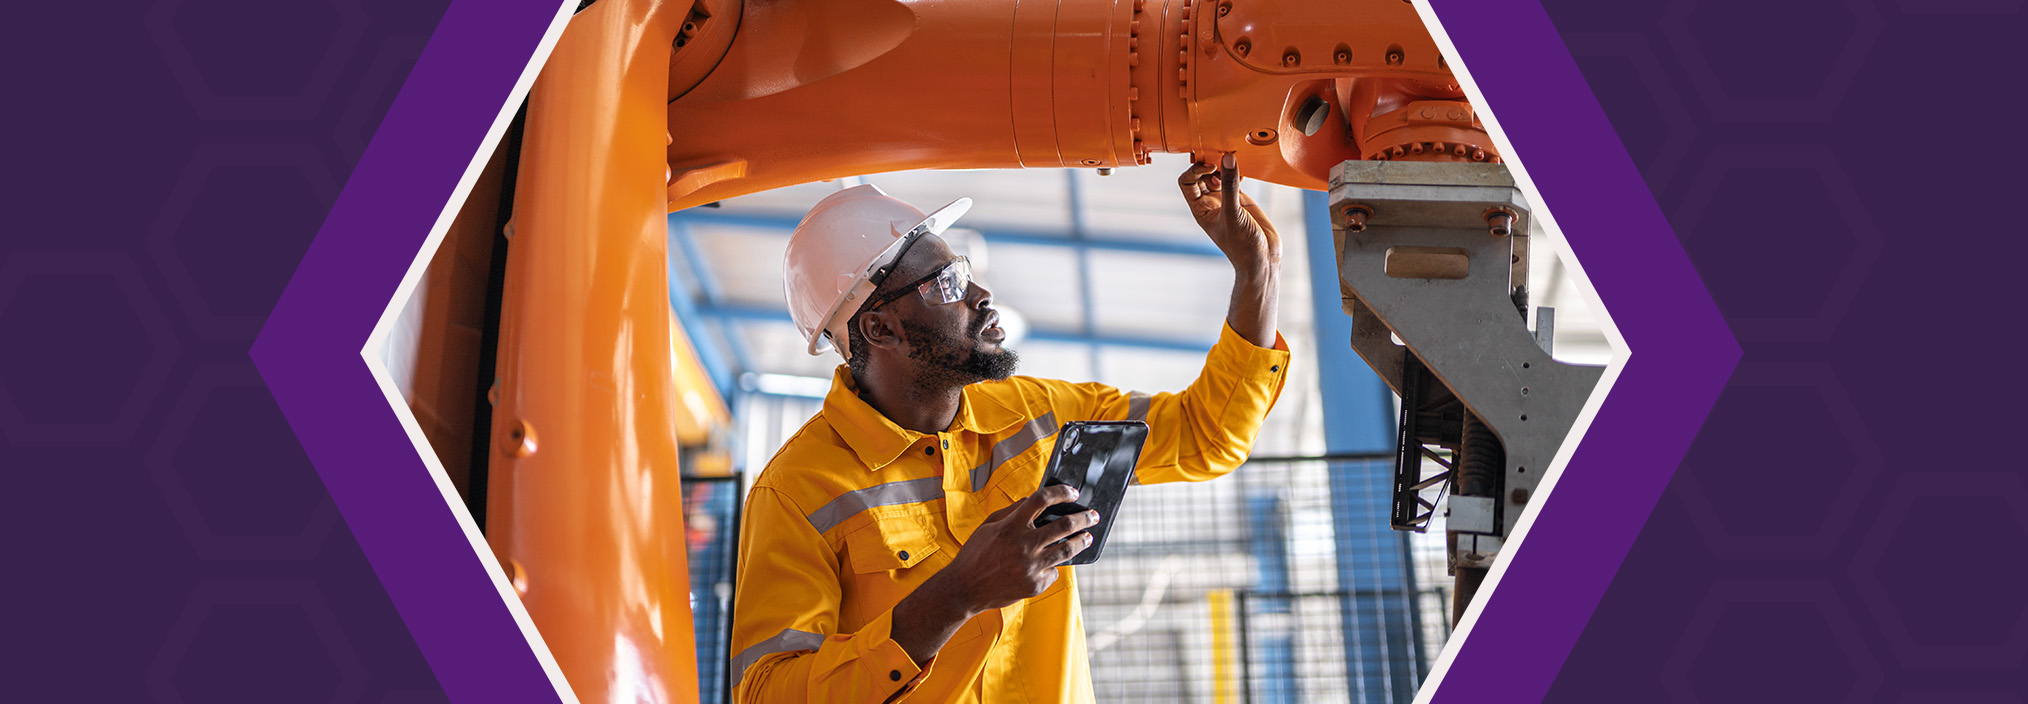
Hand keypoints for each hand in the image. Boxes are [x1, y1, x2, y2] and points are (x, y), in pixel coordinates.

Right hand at [935, 483, 1099, 613]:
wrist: (964, 589)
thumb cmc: (974, 555)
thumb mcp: (988, 527)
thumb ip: (1011, 512)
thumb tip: (1032, 500)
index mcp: (1011, 526)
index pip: (1042, 500)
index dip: (1061, 492)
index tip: (1073, 493)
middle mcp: (1024, 545)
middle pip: (1064, 525)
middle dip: (1084, 518)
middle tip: (1093, 516)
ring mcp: (1031, 567)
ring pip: (1067, 550)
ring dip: (1081, 541)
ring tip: (1086, 537)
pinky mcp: (1035, 585)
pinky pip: (1053, 571)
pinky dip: (1052, 566)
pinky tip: (1050, 565)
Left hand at [1179, 153, 1282, 274]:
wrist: (1262, 259)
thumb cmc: (1242, 246)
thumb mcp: (1234, 214)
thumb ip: (1230, 186)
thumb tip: (1227, 159)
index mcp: (1200, 209)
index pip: (1187, 182)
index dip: (1195, 170)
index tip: (1211, 166)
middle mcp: (1210, 203)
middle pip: (1200, 175)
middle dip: (1209, 164)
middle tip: (1222, 158)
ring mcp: (1226, 200)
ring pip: (1217, 174)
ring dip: (1223, 166)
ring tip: (1233, 162)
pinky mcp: (1241, 199)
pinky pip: (1234, 179)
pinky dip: (1237, 171)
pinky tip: (1243, 172)